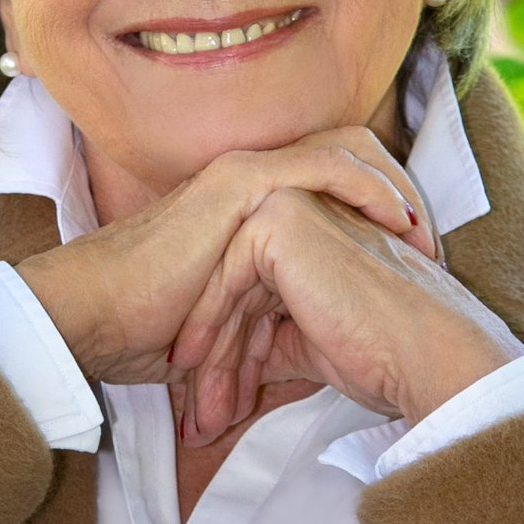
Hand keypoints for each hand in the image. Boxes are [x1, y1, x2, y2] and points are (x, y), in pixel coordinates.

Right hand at [15, 128, 440, 388]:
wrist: (92, 320)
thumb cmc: (144, 332)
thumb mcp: (230, 333)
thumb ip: (268, 334)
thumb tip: (299, 368)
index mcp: (248, 212)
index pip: (333, 191)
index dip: (381, 220)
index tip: (418, 266)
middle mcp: (251, 183)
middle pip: (351, 162)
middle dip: (399, 199)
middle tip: (432, 248)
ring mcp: (246, 176)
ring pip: (347, 155)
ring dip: (394, 191)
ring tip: (425, 235)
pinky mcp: (241, 182)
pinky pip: (325, 167)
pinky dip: (368, 188)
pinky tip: (398, 218)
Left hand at [167, 186, 523, 443]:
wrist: (424, 352)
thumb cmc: (383, 353)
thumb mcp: (312, 344)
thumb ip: (273, 340)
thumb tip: (237, 367)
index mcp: (315, 234)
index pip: (255, 294)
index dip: (231, 353)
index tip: (212, 402)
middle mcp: (303, 207)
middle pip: (237, 292)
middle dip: (216, 361)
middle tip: (198, 418)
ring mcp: (291, 203)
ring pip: (226, 286)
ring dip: (208, 355)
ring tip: (196, 412)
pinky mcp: (280, 219)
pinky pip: (226, 277)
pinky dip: (205, 325)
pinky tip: (190, 364)